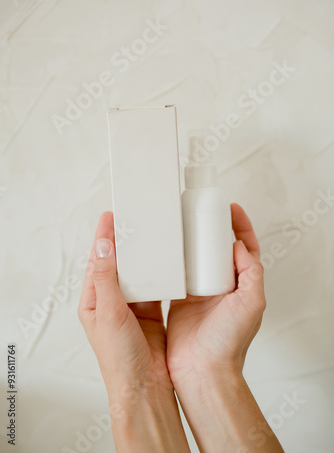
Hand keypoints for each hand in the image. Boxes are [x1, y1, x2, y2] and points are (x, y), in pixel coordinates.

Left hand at [78, 212, 171, 396]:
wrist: (144, 385)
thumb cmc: (119, 356)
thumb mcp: (108, 312)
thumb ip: (107, 278)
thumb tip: (104, 246)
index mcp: (94, 300)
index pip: (98, 261)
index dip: (104, 237)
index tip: (111, 217)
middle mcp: (112, 301)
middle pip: (118, 263)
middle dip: (124, 242)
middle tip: (134, 220)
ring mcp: (132, 306)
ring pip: (137, 273)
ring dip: (142, 256)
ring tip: (150, 236)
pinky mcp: (151, 311)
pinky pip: (154, 286)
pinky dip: (158, 273)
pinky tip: (164, 262)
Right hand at [167, 203, 265, 382]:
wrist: (201, 369)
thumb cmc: (228, 341)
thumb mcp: (251, 303)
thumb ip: (251, 272)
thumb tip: (239, 245)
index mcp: (241, 284)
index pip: (245, 247)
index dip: (241, 225)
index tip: (231, 208)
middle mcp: (221, 285)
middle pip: (217, 248)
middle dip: (211, 228)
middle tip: (200, 210)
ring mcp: (199, 290)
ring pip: (196, 258)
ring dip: (190, 242)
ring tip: (182, 224)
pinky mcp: (179, 297)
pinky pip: (177, 272)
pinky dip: (173, 259)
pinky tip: (165, 248)